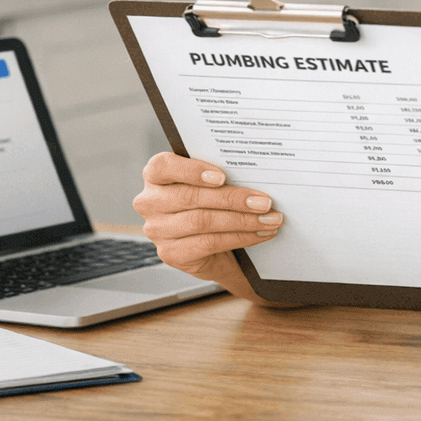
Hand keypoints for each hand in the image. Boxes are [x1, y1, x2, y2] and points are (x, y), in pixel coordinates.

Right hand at [132, 152, 282, 301]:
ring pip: (202, 221)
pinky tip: (260, 233)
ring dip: (243, 220)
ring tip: (270, 218)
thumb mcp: (211, 184)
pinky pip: (208, 243)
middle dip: (233, 199)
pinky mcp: (170, 253)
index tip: (222, 176)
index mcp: (156, 175)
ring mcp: (157, 230)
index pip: (162, 166)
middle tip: (265, 201)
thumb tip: (255, 171)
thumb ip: (220, 175)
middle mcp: (150, 202)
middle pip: (191, 197)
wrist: (212, 245)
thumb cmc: (212, 203)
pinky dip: (240, 237)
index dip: (192, 170)